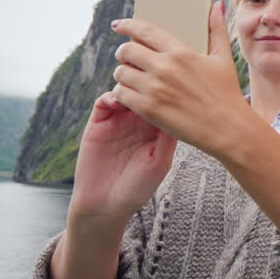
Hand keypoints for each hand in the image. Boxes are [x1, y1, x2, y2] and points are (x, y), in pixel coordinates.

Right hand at [68, 91, 175, 225]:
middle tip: (153, 73)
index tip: (175, 79)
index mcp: (158, 128)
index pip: (167, 100)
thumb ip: (168, 138)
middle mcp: (140, 121)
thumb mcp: (160, 163)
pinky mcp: (99, 124)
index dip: (171, 88)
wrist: (105, 205)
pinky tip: (116, 100)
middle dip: (150, 80)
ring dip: (130, 84)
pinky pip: (105, 101)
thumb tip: (180, 110)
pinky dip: (110, 95)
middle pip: (147, 90)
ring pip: (126, 91)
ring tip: (135, 86)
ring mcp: (119, 121)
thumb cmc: (137, 188)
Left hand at [109, 0, 248, 155]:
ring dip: (123, 73)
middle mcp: (164, 67)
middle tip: (129, 57)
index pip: (144, 31)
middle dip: (124, 52)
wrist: (227, 128)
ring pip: (121, 72)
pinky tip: (133, 94)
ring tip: (132, 78)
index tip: (118, 25)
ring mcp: (154, 89)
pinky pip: (121, 93)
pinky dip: (123, 92)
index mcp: (181, 52)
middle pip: (126, 50)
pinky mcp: (148, 109)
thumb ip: (217, 29)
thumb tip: (216, 4)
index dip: (127, 25)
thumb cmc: (227, 92)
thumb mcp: (224, 58)